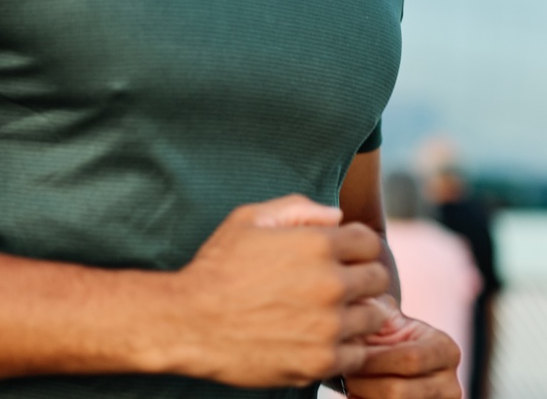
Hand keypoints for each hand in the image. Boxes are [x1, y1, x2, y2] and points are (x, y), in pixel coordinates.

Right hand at [171, 195, 390, 387]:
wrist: (192, 319)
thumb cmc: (218, 265)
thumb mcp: (249, 219)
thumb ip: (297, 208)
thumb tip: (336, 215)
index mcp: (316, 245)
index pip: (369, 241)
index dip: (356, 245)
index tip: (343, 254)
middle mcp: (330, 285)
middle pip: (377, 279)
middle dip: (361, 276)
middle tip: (337, 283)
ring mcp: (329, 327)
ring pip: (373, 318)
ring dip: (357, 313)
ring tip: (329, 312)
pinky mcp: (321, 361)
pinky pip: (358, 354)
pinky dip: (346, 346)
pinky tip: (321, 337)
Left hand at [343, 297, 461, 397]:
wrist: (390, 359)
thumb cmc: (382, 333)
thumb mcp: (383, 316)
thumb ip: (372, 310)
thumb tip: (356, 306)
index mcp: (446, 349)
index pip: (410, 360)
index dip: (375, 360)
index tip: (350, 353)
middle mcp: (452, 384)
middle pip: (400, 392)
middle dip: (364, 382)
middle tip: (345, 372)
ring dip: (363, 396)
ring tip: (349, 383)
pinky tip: (355, 397)